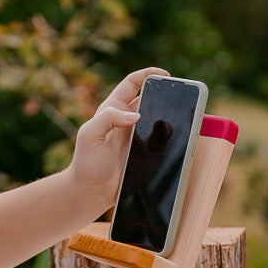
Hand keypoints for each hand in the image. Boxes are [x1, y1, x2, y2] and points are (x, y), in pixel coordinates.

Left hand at [67, 67, 168, 209]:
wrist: (90, 192)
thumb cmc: (86, 163)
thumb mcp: (90, 136)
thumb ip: (108, 119)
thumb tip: (134, 115)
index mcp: (111, 110)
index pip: (132, 84)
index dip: (148, 74)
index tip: (165, 75)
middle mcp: (125, 120)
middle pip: (149, 98)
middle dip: (164, 94)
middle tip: (178, 98)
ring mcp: (135, 136)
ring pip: (157, 118)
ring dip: (169, 116)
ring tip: (182, 117)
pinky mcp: (143, 152)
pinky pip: (161, 140)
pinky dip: (171, 136)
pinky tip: (179, 138)